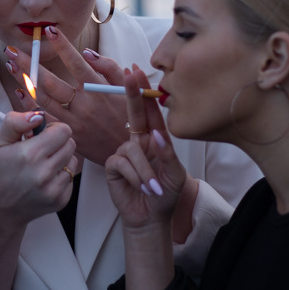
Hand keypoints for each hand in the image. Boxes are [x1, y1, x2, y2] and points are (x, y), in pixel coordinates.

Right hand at [0, 111, 77, 233]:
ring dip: (61, 159)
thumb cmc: (0, 176)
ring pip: (74, 160)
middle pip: (71, 143)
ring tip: (43, 164)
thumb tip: (36, 115)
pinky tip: (46, 178)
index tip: (44, 134)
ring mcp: (54, 188)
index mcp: (30, 155)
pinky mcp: (61, 199)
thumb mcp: (0, 143)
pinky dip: (61, 175)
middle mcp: (44, 172)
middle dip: (58, 143)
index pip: (63, 130)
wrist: (0, 209)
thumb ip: (16, 122)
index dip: (53, 129)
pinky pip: (72, 178)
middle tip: (42, 149)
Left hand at [4, 25, 128, 164]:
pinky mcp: (68, 134)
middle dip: (29, 63)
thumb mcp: (129, 88)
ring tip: (11, 66)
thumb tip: (88, 52)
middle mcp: (83, 105)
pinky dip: (30, 107)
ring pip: (42, 99)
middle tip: (12, 50)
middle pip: (50, 81)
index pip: (75, 63)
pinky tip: (20, 93)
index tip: (48, 31)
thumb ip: (109, 67)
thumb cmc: (130, 116)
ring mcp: (73, 121)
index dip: (62, 46)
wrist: (129, 150)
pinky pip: (44, 119)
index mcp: (98, 90)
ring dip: (24, 81)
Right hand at [105, 66, 190, 228]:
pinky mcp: (113, 166)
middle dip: (132, 94)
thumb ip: (166, 153)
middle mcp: (139, 141)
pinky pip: (122, 164)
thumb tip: (156, 135)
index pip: (151, 112)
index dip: (144, 92)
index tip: (137, 72)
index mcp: (155, 139)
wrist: (151, 217)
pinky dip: (135, 177)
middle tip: (129, 73)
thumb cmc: (166, 193)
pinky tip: (140, 188)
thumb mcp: (175, 174)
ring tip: (153, 188)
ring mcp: (124, 152)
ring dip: (145, 171)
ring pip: (132, 151)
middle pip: (134, 114)